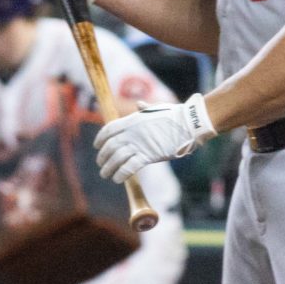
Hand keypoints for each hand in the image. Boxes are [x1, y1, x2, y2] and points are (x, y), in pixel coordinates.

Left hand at [93, 94, 217, 182]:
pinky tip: (117, 179)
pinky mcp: (148, 156)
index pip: (109, 130)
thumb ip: (144, 108)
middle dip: (103, 156)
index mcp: (132, 120)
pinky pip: (129, 167)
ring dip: (109, 168)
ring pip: (116, 158)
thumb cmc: (174, 115)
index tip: (97, 146)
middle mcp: (132, 132)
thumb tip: (139, 104)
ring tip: (106, 174)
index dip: (100, 139)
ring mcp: (139, 144)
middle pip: (110, 146)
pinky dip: (121, 174)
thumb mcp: (156, 108)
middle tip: (101, 164)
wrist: (187, 123)